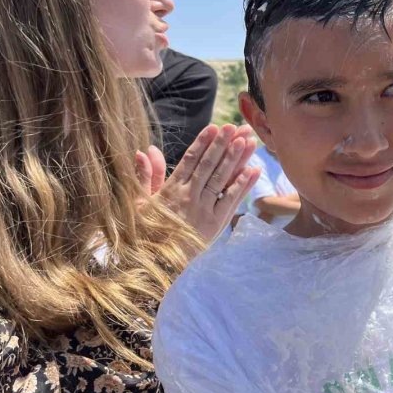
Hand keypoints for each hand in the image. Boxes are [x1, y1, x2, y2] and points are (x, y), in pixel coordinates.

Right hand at [143, 124, 259, 241]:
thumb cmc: (145, 234)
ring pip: (221, 179)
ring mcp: (204, 210)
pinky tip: (252, 170)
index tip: (214, 127)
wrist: (155, 264)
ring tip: (247, 141)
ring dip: (235, 159)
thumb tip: (146, 150)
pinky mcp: (215, 224)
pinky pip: (230, 201)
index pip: (190, 160)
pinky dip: (242, 185)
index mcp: (171, 190)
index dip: (203, 142)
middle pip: (209, 165)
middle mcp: (189, 197)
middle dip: (223, 144)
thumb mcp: (140, 204)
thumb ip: (147, 176)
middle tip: (235, 127)